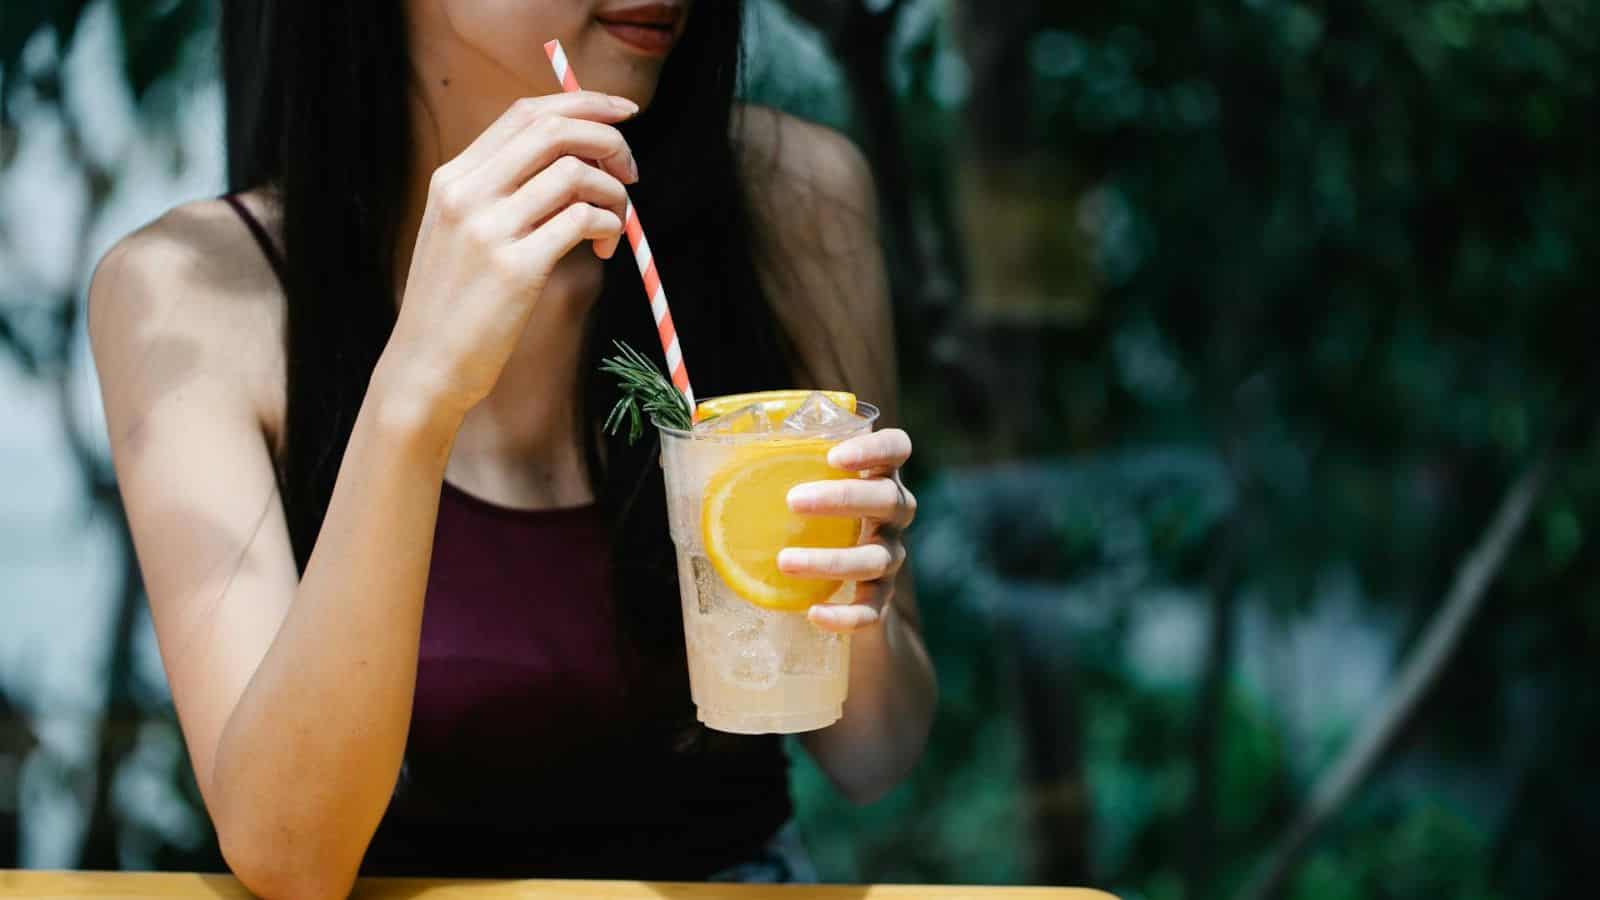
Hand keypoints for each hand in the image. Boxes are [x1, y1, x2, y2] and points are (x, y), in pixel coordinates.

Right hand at [383, 91, 639, 420]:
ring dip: (614, 194)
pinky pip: (583, 221)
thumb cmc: (454, 305)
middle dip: (609, 141)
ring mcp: (489, 230)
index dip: (582, 104)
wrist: (425, 366)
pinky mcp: (517, 269)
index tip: (622, 113)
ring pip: (576, 174)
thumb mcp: (459, 233)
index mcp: (452, 178)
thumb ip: (500, 193)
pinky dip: (610, 226)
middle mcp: (466, 194)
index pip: (525, 113)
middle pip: (554, 131)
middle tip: (632, 172)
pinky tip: (606, 249)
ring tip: (616, 226)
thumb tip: (574, 163)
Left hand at [780, 429, 916, 632]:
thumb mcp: (797, 486)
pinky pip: (872, 610)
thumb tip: (701, 438)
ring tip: (785, 561)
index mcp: (877, 476)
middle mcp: (893, 515)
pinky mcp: (882, 599)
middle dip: (843, 498)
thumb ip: (766, 463)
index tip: (833, 456)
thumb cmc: (809, 520)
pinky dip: (845, 615)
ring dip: (831, 560)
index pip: (896, 448)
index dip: (874, 448)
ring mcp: (891, 557)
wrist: (844, 591)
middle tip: (792, 501)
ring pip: (876, 558)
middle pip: (888, 500)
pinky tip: (813, 614)